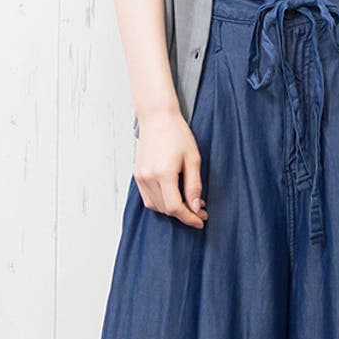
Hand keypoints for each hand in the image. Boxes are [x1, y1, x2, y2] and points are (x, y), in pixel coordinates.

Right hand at [134, 108, 208, 229]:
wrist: (157, 118)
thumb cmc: (177, 133)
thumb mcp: (193, 158)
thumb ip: (194, 185)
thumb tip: (197, 206)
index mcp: (163, 174)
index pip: (176, 207)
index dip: (189, 217)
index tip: (201, 220)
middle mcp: (148, 178)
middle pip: (166, 209)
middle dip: (184, 214)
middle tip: (200, 210)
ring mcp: (140, 178)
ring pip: (155, 206)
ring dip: (172, 210)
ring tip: (188, 204)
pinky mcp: (137, 175)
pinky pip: (148, 198)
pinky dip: (161, 202)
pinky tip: (173, 197)